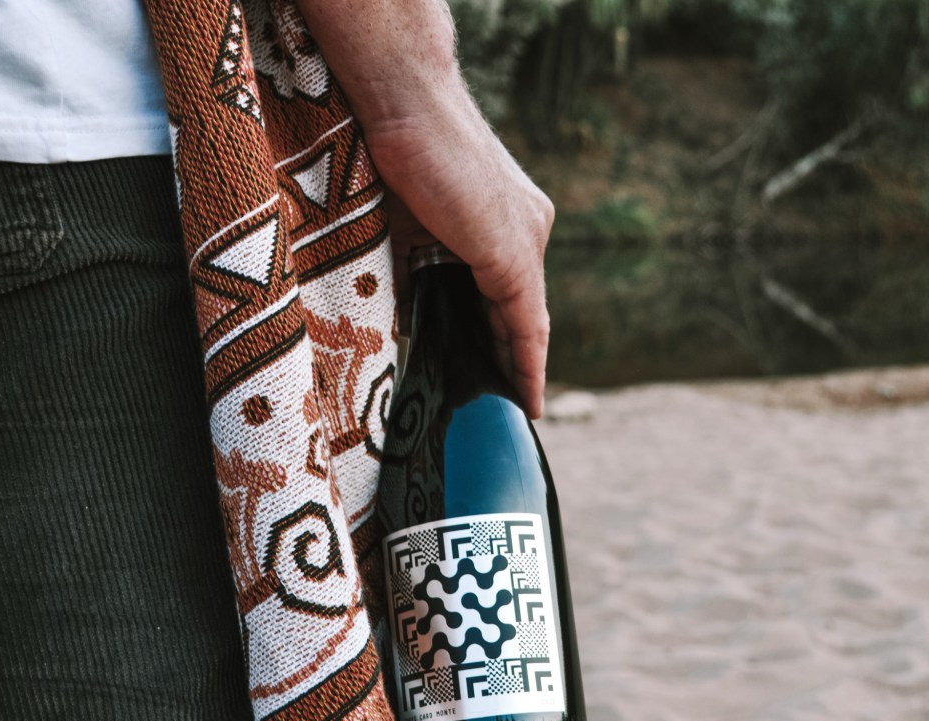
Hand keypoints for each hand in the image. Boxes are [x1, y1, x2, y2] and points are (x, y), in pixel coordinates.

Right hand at [299, 0, 552, 417]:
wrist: (406, 104)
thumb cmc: (398, 151)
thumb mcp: (411, 226)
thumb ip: (421, 271)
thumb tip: (409, 317)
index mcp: (507, 222)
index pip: (510, 291)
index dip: (508, 334)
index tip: (503, 371)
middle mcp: (530, 230)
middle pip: (522, 309)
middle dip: (515, 356)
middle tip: (507, 400)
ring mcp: (527, 242)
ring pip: (528, 320)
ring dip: (522, 366)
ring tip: (516, 407)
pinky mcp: (513, 256)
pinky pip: (526, 323)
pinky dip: (526, 361)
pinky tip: (524, 395)